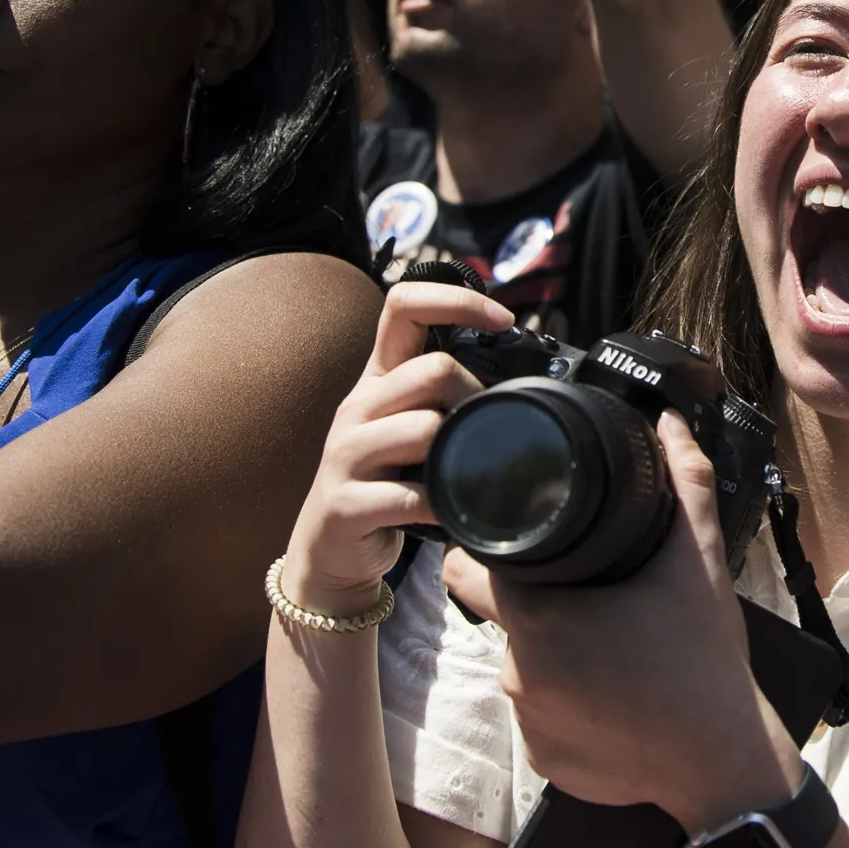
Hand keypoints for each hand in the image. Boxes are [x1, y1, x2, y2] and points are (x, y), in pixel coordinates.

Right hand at [281, 281, 508, 614]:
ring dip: (458, 451)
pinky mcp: (346, 504)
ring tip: (461, 471)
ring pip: (424, 428)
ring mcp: (346, 454)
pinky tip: (446, 513)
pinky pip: (411, 496)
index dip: (457, 299)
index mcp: (377, 378)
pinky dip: (441, 506)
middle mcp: (358, 407)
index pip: (404, 305)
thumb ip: (445, 394)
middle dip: (474, 395)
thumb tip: (517, 374)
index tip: (504, 321)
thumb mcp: (408, 425)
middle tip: (486, 426)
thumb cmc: (384, 479)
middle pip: (432, 370)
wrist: (331, 547)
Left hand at [442, 414, 800, 833]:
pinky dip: (568, 705)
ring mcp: (528, 723)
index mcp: (537, 618)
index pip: (467, 570)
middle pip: (500, 616)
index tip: (517, 542)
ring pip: (524, 667)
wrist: (724, 765)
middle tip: (585, 595)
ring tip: (611, 650)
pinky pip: (541, 717)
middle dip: (531, 601)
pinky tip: (612, 697)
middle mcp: (518, 672)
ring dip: (553, 654)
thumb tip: (670, 423)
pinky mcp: (544, 761)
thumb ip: (683, 483)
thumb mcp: (698, 564)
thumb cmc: (705, 663)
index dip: (483, 549)